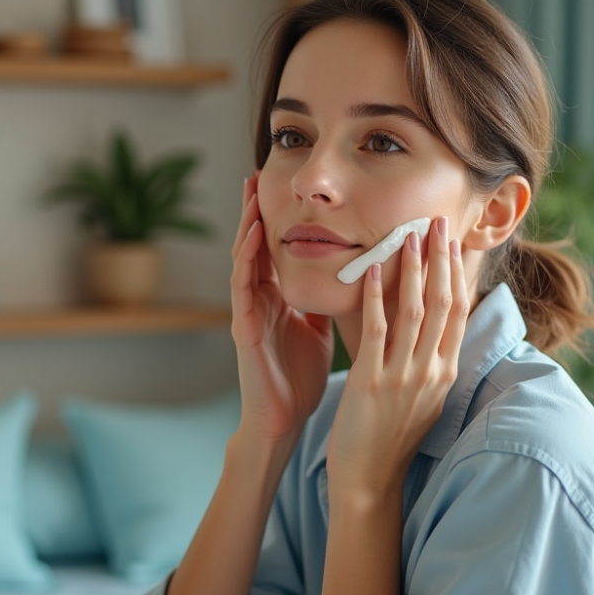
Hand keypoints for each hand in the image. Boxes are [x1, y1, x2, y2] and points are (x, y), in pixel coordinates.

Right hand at [230, 172, 333, 445]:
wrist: (283, 420)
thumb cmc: (298, 379)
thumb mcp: (318, 330)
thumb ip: (324, 302)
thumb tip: (351, 276)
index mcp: (275, 299)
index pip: (272, 249)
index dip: (275, 218)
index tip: (279, 187)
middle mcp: (258, 300)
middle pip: (253, 245)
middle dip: (253, 210)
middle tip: (256, 174)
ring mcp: (247, 311)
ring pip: (243, 258)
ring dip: (246, 224)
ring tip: (251, 192)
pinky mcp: (243, 327)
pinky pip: (242, 285)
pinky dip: (247, 258)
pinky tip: (255, 234)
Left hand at [326, 216, 469, 500]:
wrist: (369, 480)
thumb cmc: (389, 437)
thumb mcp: (421, 396)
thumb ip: (427, 361)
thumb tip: (429, 328)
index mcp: (444, 372)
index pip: (458, 311)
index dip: (458, 272)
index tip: (455, 240)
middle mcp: (431, 371)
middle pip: (444, 303)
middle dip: (442, 259)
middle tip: (439, 221)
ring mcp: (404, 376)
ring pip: (415, 311)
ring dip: (414, 268)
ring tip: (410, 233)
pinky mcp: (373, 382)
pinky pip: (377, 331)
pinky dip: (377, 297)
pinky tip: (374, 270)